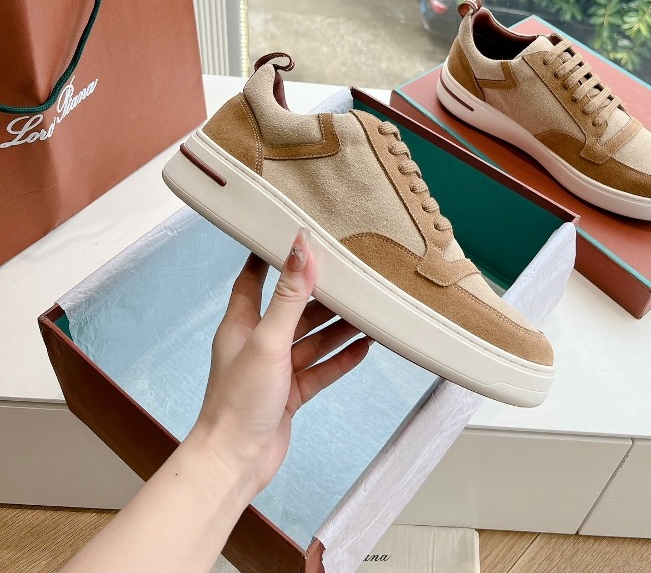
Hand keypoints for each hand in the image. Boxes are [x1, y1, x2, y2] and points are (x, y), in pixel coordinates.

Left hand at [191, 228, 370, 499]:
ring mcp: (276, 369)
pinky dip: (340, 359)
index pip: (254, 278)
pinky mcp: (290, 393)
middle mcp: (258, 342)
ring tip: (368, 312)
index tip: (293, 236)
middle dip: (321, 295)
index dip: (272, 257)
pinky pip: (320, 369)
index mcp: (242, 324)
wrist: (235, 462)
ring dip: (338, 328)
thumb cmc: (239, 400)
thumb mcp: (268, 340)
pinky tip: (364, 347)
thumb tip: (301, 248)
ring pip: (312, 340)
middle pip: (294, 310)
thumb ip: (289, 295)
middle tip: (350, 276)